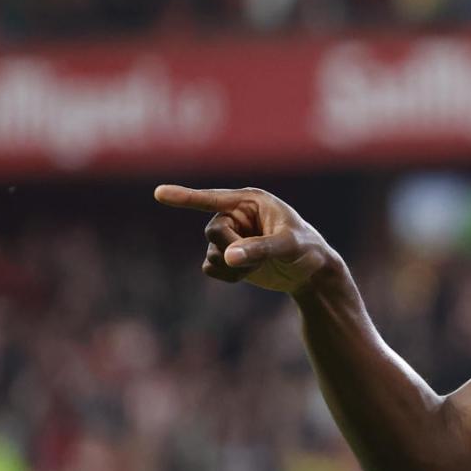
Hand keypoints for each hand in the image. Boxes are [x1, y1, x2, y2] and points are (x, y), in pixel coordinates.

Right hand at [155, 185, 338, 294]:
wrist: (312, 274)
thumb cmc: (307, 250)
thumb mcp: (288, 247)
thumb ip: (259, 249)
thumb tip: (227, 257)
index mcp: (250, 201)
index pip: (212, 198)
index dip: (185, 197)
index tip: (158, 193)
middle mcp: (236, 215)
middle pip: (212, 231)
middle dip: (231, 248)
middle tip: (256, 257)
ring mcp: (231, 235)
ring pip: (210, 251)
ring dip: (231, 266)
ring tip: (257, 267)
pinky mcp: (228, 255)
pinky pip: (209, 266)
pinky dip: (225, 275)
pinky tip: (245, 276)